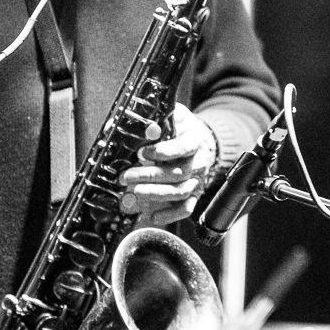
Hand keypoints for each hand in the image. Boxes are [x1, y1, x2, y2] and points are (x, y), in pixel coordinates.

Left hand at [119, 102, 216, 226]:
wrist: (202, 141)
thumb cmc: (182, 128)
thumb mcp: (173, 115)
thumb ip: (157, 117)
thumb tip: (131, 121)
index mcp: (194, 139)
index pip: (184, 147)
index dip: (162, 151)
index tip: (141, 152)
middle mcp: (198, 161)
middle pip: (178, 173)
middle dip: (149, 176)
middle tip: (127, 176)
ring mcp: (197, 180)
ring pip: (180, 192)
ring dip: (155, 194)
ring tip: (134, 192)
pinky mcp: (194, 194)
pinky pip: (185, 208)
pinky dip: (169, 214)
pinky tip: (151, 214)